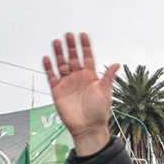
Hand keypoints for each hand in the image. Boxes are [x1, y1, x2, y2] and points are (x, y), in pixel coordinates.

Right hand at [43, 32, 117, 155]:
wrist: (87, 128)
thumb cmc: (99, 112)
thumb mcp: (105, 93)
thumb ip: (108, 77)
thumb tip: (117, 64)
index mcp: (91, 76)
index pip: (87, 57)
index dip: (85, 46)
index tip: (83, 35)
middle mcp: (79, 77)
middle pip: (73, 57)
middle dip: (71, 46)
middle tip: (69, 35)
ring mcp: (68, 83)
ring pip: (62, 64)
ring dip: (59, 53)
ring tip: (57, 42)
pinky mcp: (57, 90)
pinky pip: (51, 76)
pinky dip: (48, 67)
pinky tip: (47, 58)